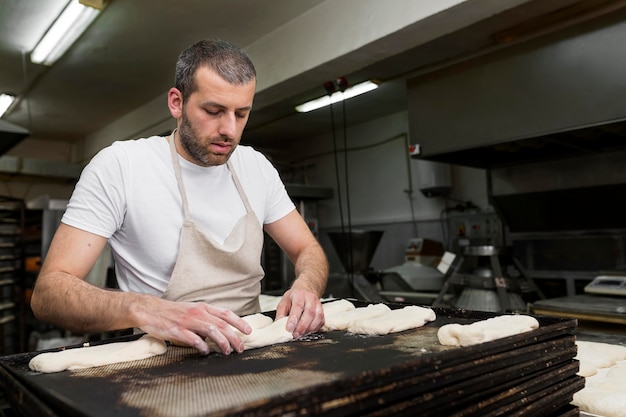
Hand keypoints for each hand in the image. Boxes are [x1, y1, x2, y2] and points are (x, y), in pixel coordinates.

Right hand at [136, 298, 251, 354]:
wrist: (150, 310)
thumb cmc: (172, 312)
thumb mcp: (192, 310)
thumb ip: (206, 319)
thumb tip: (218, 332)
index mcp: (203, 307)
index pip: (226, 313)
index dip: (239, 322)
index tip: (248, 331)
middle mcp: (198, 312)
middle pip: (222, 324)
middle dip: (234, 337)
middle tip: (240, 348)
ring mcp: (188, 321)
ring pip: (211, 331)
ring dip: (222, 342)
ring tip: (227, 351)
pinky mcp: (177, 330)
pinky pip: (193, 339)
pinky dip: (202, 346)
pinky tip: (206, 351)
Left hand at [275, 287, 324, 338]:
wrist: (305, 291)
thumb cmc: (294, 298)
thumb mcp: (284, 302)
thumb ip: (281, 313)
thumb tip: (278, 325)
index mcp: (299, 295)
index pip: (298, 306)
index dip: (294, 318)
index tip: (289, 328)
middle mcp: (310, 298)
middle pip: (310, 313)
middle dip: (302, 326)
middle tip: (295, 335)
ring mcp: (318, 305)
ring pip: (317, 318)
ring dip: (308, 329)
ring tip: (300, 334)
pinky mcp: (322, 312)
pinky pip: (321, 322)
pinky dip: (314, 329)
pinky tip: (306, 331)